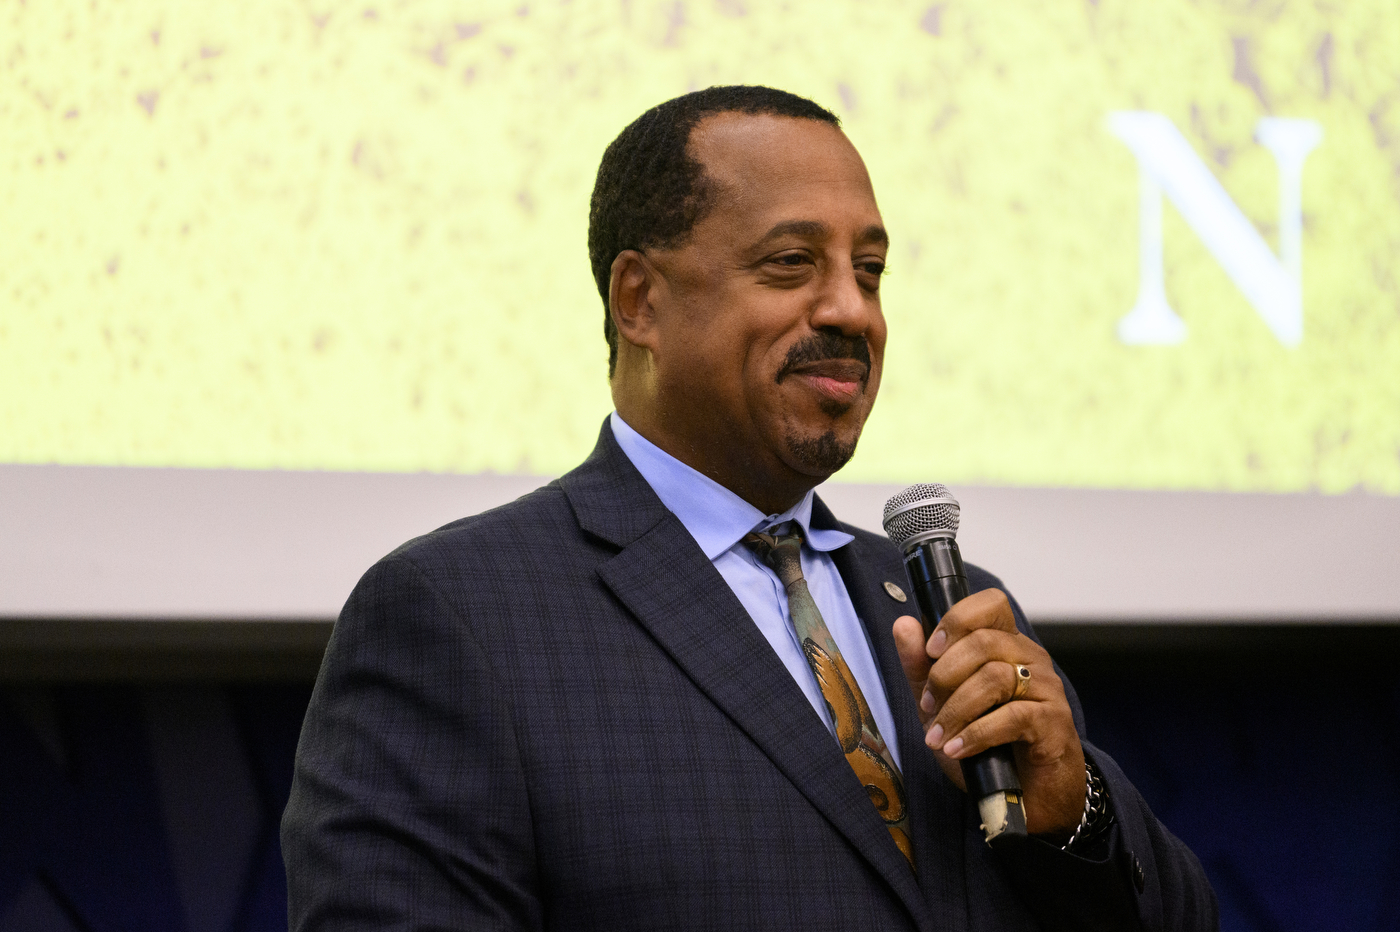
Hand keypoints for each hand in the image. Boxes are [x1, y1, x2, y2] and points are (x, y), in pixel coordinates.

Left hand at [892, 589, 1084, 837]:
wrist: (1027, 797)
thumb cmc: (987, 746)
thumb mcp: (942, 705)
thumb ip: (921, 666)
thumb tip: (903, 624)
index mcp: (1007, 645)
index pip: (991, 605)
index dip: (957, 620)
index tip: (930, 651)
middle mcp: (1031, 659)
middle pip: (984, 642)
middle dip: (944, 675)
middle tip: (928, 707)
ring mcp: (1047, 689)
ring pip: (995, 678)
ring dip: (956, 710)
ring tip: (937, 736)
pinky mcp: (1053, 722)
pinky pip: (1011, 717)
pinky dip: (975, 734)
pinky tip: (956, 749)